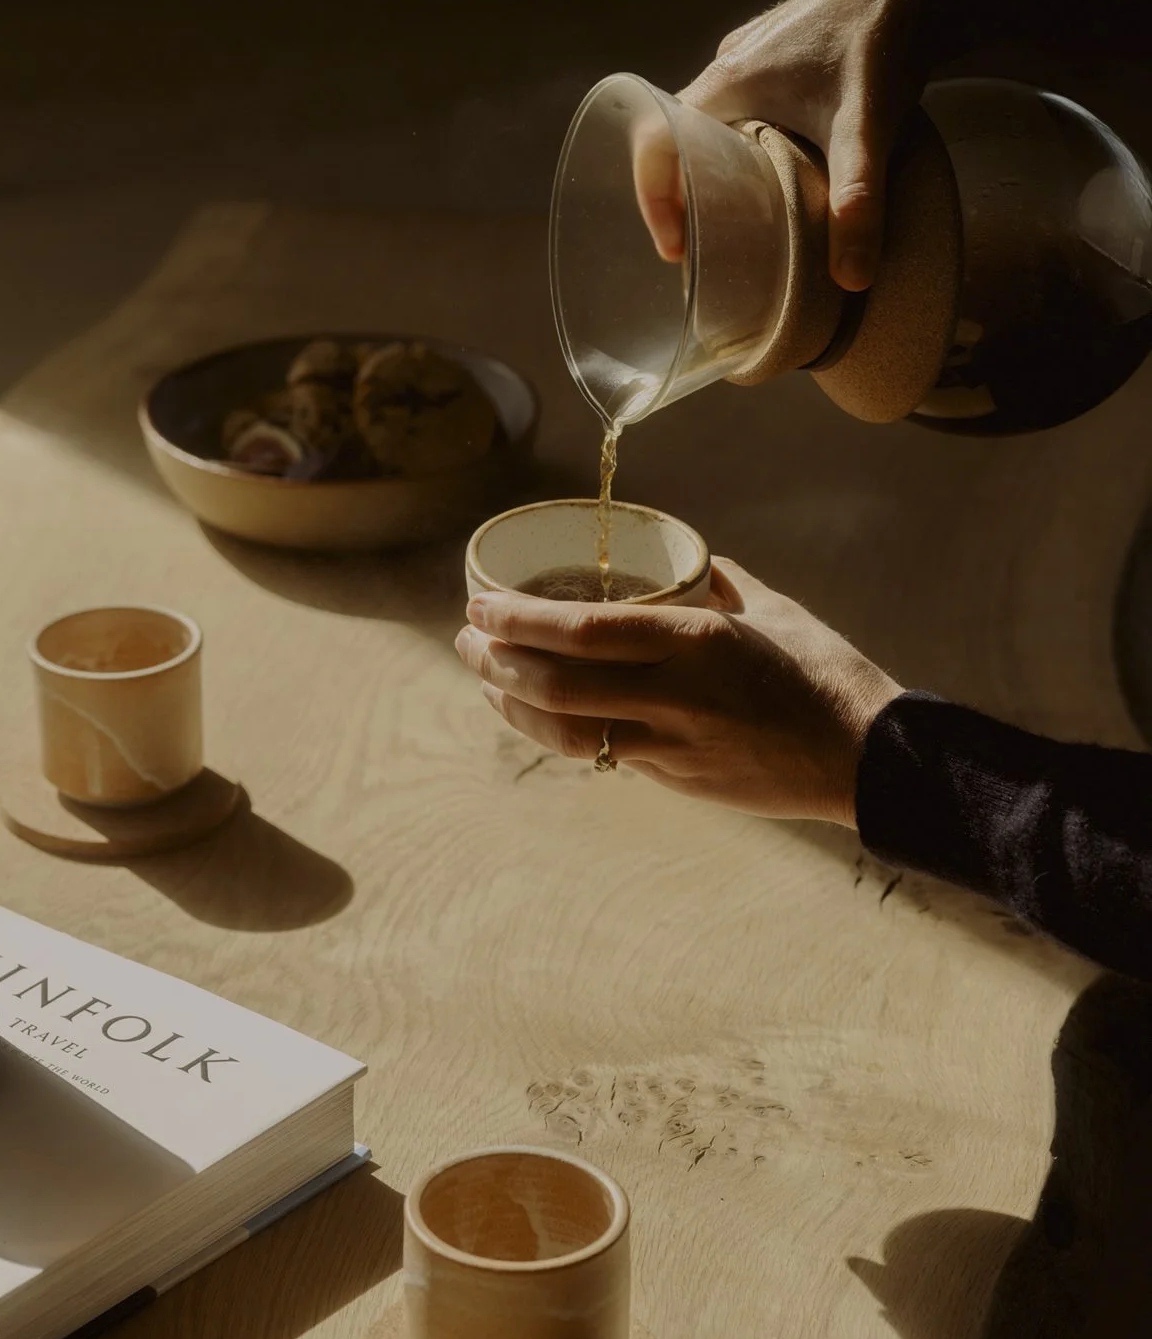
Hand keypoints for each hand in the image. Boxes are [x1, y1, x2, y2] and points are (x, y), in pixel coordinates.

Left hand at [456, 561, 903, 824]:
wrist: (871, 758)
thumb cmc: (826, 673)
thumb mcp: (771, 611)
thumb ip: (719, 583)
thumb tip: (684, 559)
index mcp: (699, 641)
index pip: (586, 630)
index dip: (520, 620)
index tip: (481, 604)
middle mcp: (678, 695)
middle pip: (559, 685)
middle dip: (498, 663)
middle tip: (467, 639)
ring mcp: (675, 745)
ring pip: (569, 733)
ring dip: (514, 708)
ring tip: (486, 681)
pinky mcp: (677, 778)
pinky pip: (604, 754)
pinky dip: (559, 734)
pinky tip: (535, 716)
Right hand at [643, 0, 924, 292]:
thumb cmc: (881, 34)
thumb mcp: (866, 126)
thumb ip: (857, 202)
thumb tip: (851, 280)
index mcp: (724, 84)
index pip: (656, 144)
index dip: (654, 201)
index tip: (677, 248)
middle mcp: (727, 69)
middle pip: (681, 144)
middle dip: (688, 199)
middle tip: (712, 247)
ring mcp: (753, 58)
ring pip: (715, 130)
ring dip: (719, 174)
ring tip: (748, 220)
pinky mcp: (782, 56)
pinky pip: (745, 112)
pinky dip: (749, 149)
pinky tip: (786, 174)